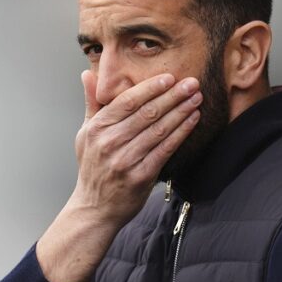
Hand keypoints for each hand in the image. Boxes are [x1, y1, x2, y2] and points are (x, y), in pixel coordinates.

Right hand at [72, 70, 200, 225]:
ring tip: (196, 98)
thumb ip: (92, 103)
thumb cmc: (93, 167)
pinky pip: (165, 149)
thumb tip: (87, 73)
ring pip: (159, 129)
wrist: (94, 208)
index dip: (150, 88)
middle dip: (172, 96)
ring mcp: (125, 160)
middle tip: (192, 83)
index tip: (170, 78)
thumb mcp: (85, 133)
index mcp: (97, 128)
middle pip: (147, 113)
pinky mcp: (140, 176)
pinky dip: (181, 133)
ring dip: (181, 112)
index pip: (127, 102)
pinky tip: (192, 120)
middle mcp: (109, 143)